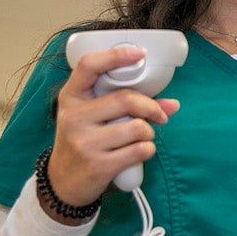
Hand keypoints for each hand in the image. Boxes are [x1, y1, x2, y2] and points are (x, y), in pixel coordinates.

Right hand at [47, 45, 179, 213]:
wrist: (63, 182)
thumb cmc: (85, 140)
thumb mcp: (93, 116)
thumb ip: (127, 104)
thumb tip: (173, 104)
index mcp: (71, 97)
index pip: (89, 66)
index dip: (116, 55)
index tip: (140, 53)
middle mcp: (74, 117)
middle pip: (126, 98)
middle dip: (151, 107)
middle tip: (159, 115)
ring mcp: (84, 142)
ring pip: (137, 126)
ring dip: (149, 132)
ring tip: (141, 137)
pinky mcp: (98, 165)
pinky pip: (140, 150)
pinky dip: (148, 149)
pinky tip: (138, 152)